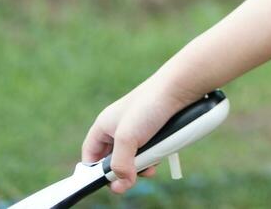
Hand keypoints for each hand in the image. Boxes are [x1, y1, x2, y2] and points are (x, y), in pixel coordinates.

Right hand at [81, 77, 197, 193]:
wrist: (180, 87)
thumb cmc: (148, 106)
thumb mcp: (127, 138)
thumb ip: (120, 164)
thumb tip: (122, 183)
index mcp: (104, 126)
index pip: (90, 154)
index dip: (95, 171)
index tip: (108, 181)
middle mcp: (118, 127)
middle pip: (113, 159)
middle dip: (123, 170)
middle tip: (133, 176)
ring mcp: (137, 128)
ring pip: (133, 156)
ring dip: (141, 165)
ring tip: (151, 165)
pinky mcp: (155, 128)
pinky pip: (150, 149)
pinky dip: (153, 155)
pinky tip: (161, 155)